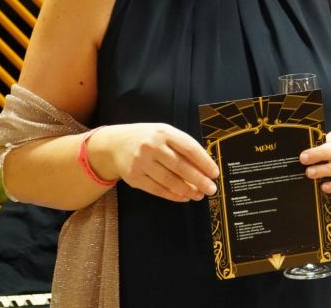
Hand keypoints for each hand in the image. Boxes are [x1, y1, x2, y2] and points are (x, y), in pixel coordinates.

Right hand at [88, 123, 218, 201]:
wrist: (115, 144)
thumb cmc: (148, 138)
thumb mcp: (165, 134)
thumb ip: (183, 146)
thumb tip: (205, 166)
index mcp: (164, 132)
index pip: (189, 148)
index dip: (204, 162)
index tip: (215, 173)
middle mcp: (152, 146)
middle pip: (180, 166)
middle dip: (199, 180)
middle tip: (211, 189)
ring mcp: (141, 162)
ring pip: (169, 180)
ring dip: (187, 190)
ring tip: (199, 195)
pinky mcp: (133, 177)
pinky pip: (156, 189)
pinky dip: (172, 195)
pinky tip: (183, 197)